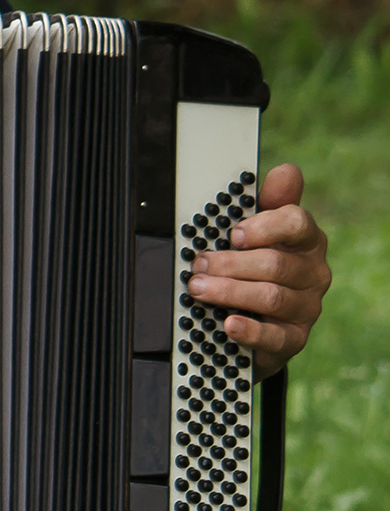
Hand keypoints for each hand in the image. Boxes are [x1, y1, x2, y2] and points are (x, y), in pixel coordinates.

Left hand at [187, 163, 330, 378]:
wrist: (256, 315)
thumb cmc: (256, 265)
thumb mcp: (258, 231)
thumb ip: (270, 201)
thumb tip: (285, 171)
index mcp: (305, 240)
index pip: (298, 223)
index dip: (265, 226)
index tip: (234, 233)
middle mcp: (312, 273)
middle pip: (276, 263)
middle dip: (230, 263)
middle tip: (198, 264)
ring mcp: (306, 307)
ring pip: (272, 296)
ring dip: (230, 291)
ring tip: (199, 289)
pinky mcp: (294, 338)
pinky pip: (275, 336)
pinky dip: (250, 330)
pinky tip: (229, 324)